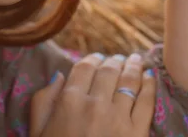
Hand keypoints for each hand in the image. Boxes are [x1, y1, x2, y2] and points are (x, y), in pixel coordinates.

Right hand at [29, 53, 155, 136]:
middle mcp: (95, 104)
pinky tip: (151, 77)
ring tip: (137, 60)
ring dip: (134, 66)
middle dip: (115, 61)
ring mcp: (118, 118)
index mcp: (69, 102)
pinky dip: (150, 85)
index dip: (93, 59)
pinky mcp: (137, 133)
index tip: (98, 57)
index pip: (85, 68)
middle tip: (119, 58)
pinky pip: (147, 102)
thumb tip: (59, 76)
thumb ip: (43, 101)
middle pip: (109, 70)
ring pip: (130, 81)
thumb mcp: (37, 132)